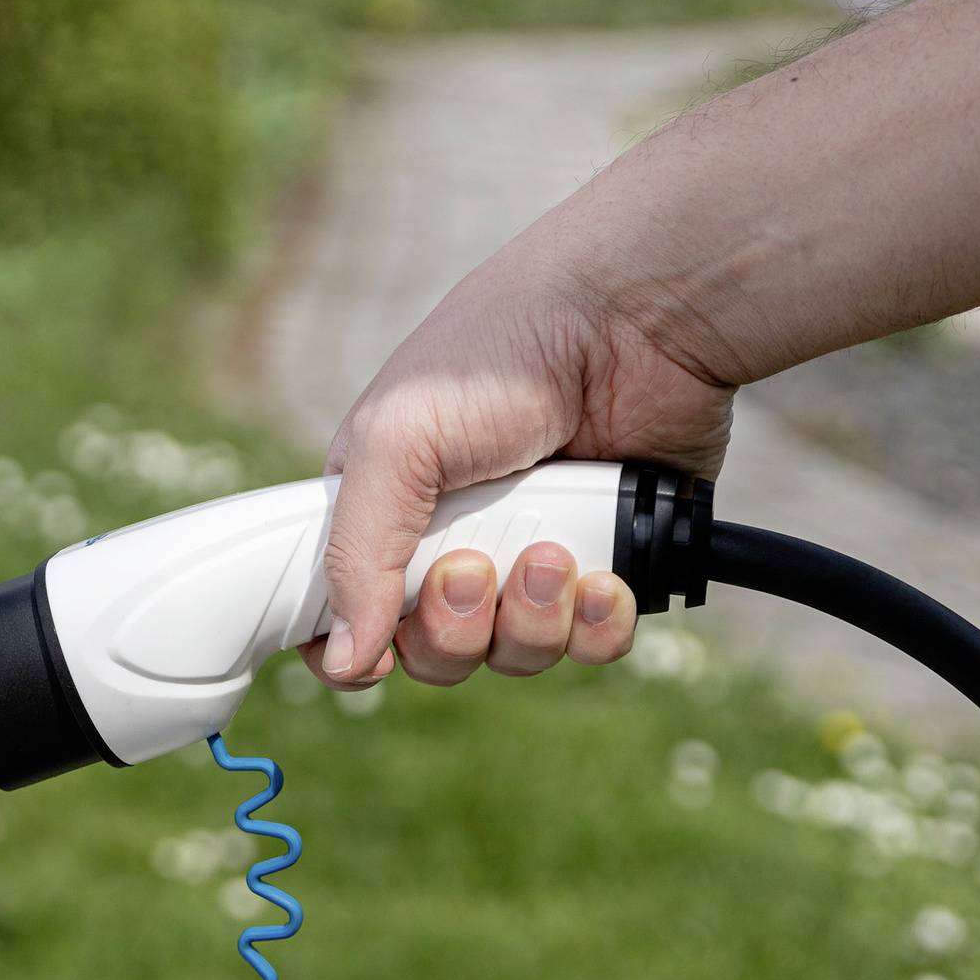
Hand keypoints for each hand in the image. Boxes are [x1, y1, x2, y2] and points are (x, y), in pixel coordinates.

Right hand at [303, 234, 733, 688]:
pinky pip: (595, 645)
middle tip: (475, 566)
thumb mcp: (395, 442)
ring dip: (531, 621)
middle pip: (432, 655)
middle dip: (454, 628)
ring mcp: (534, 558)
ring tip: (554, 552)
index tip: (376, 653)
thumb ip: (356, 555)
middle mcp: (455, 542)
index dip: (355, 649)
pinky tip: (606, 576)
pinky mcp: (611, 565)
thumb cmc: (500, 353)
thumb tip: (343, 660)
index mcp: (384, 509)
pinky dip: (600, 625)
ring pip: (514, 656)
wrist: (636, 319)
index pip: (343, 616)